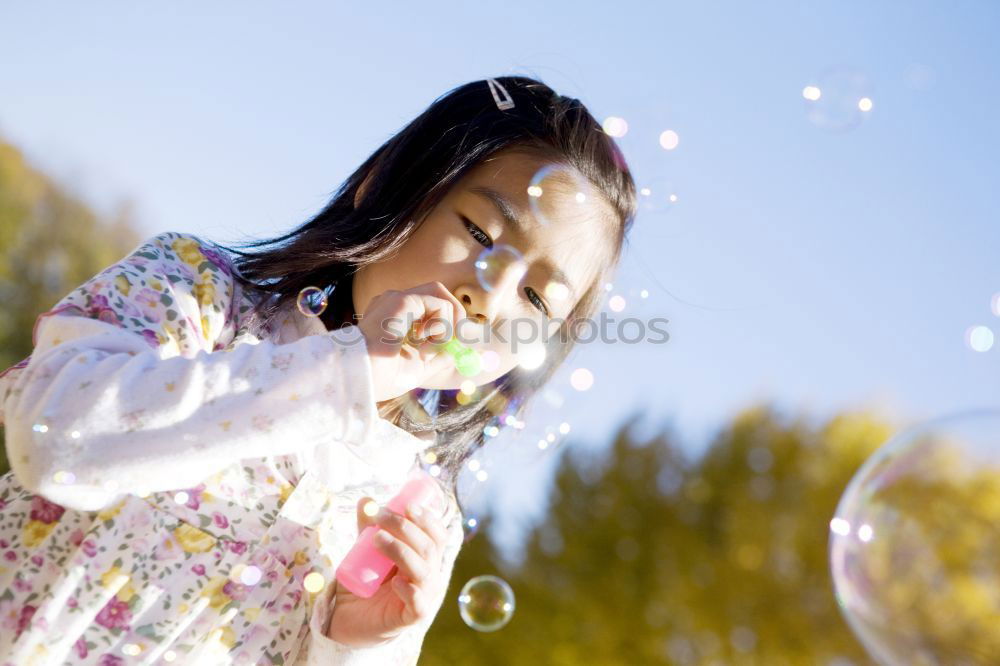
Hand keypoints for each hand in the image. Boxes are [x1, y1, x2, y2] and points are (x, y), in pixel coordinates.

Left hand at [326, 496, 451, 647]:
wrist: (348, 619)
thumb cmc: (364, 583)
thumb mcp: (365, 553)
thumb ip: (367, 529)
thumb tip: (365, 500)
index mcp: (425, 559)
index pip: (437, 536)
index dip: (427, 520)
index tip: (407, 506)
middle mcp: (429, 577)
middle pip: (429, 548)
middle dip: (405, 528)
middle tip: (379, 517)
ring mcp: (423, 598)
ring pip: (423, 571)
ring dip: (401, 551)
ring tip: (376, 539)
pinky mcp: (411, 618)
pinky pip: (418, 605)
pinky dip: (409, 591)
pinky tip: (395, 582)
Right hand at [356, 281, 465, 401]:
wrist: (362, 378)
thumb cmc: (381, 377)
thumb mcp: (418, 369)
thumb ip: (438, 358)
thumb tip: (457, 351)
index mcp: (395, 317)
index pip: (430, 308)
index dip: (448, 323)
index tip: (451, 346)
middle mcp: (395, 303)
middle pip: (438, 295)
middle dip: (455, 317)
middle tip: (455, 341)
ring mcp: (398, 299)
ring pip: (440, 296)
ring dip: (448, 324)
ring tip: (432, 347)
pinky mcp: (403, 300)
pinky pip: (439, 304)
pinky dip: (443, 325)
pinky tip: (426, 342)